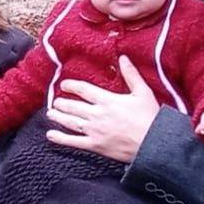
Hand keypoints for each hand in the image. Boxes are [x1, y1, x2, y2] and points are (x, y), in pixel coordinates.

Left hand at [46, 54, 160, 164]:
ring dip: (58, 117)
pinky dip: (61, 138)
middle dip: (62, 103)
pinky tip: (51, 135)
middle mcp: (97, 114)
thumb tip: (123, 58)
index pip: (83, 89)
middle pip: (73, 106)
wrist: (153, 143)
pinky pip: (74, 142)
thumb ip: (131, 75)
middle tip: (55, 102)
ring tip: (51, 114)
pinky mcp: (95, 146)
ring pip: (70, 122)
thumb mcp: (143, 92)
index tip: (64, 85)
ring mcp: (94, 131)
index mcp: (107, 100)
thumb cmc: (150, 118)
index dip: (71, 86)